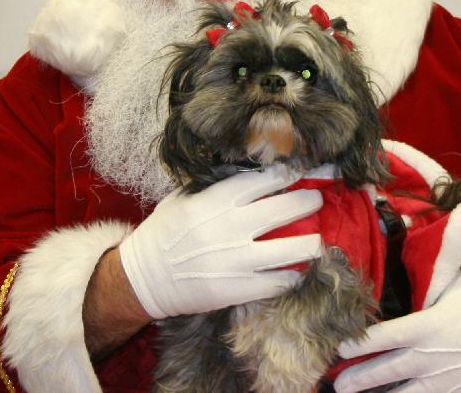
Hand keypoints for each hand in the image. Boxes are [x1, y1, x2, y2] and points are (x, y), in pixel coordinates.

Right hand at [119, 165, 322, 318]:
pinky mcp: (237, 289)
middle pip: (287, 208)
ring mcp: (236, 260)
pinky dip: (292, 275)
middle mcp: (231, 226)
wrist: (144, 277)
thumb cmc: (164, 231)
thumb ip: (214, 184)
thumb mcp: (183, 197)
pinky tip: (295, 271)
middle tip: (315, 201)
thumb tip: (249, 171)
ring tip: (316, 240)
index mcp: (217, 199)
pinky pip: (278, 281)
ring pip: (292, 249)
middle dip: (309, 202)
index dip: (290, 174)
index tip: (302, 173)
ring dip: (311, 243)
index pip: (266, 179)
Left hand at [335, 271, 460, 392]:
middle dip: (358, 378)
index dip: (358, 343)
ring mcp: (449, 380)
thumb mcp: (455, 284)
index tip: (339, 347)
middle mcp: (432, 356)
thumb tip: (403, 274)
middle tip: (335, 383)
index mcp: (427, 325)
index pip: (382, 336)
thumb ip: (426, 286)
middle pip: (387, 370)